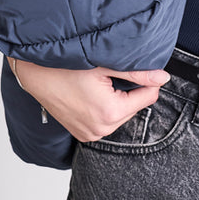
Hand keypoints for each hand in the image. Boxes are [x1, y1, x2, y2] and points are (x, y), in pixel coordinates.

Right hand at [8, 58, 171, 142]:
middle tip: (112, 75)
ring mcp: (90, 134)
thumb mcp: (105, 65)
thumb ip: (137, 73)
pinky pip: (106, 122)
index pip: (148, 97)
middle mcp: (101, 129)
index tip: (132, 68)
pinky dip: (106, 109)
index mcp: (110, 113)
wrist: (36, 75)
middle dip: (130, 91)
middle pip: (134, 107)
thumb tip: (163, 78)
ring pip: (120, 115)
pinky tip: (93, 95)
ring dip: (118, 101)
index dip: (145, 80)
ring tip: (100, 85)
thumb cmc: (67, 66)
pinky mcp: (82, 134)